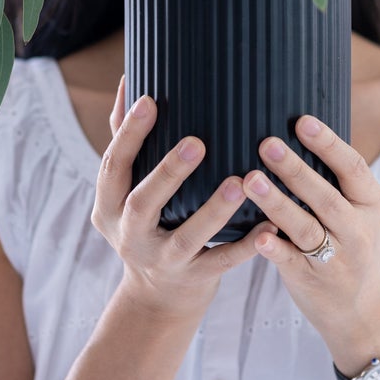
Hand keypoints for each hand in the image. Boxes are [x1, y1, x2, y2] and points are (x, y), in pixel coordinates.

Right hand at [93, 74, 268, 322]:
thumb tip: (131, 82)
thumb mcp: (125, 190)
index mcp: (109, 205)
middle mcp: (130, 234)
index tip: (150, 100)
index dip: (129, 134)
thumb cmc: (146, 223)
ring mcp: (162, 261)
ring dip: (214, 210)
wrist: (156, 297)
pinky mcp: (194, 280)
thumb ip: (127, 140)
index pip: (113, 166)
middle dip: (168, 173)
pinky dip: (246, 245)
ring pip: (187, 237)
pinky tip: (269, 223)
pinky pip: (222, 262)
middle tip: (196, 142)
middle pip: (144, 203)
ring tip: (240, 181)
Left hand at [242, 114, 379, 370]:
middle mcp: (356, 230)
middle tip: (267, 144)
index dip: (328, 144)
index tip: (302, 121)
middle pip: (326, 196)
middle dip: (296, 170)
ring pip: (305, 228)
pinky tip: (258, 235)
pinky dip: (275, 248)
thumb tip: (298, 129)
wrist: (362, 310)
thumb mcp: (358, 212)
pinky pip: (291, 261)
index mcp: (370, 204)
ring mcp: (335, 258)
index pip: (353, 168)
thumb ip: (336, 181)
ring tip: (251, 180)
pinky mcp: (311, 280)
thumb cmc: (351, 245)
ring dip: (277, 203)